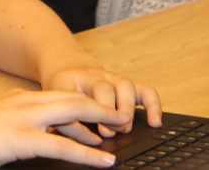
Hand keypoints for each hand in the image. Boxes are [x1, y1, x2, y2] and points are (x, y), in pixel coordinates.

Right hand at [0, 88, 129, 168]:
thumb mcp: (1, 122)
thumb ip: (22, 121)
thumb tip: (44, 133)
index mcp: (22, 98)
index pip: (64, 95)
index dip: (88, 103)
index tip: (104, 113)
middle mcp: (27, 103)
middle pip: (74, 99)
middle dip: (101, 108)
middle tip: (122, 118)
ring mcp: (25, 119)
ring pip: (73, 116)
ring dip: (100, 126)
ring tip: (119, 135)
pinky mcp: (22, 139)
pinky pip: (62, 147)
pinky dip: (87, 154)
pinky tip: (102, 161)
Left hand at [42, 63, 161, 137]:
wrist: (67, 66)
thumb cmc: (61, 88)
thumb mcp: (53, 100)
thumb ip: (61, 118)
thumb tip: (67, 141)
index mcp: (71, 81)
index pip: (79, 96)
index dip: (90, 115)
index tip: (100, 132)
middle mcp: (93, 76)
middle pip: (103, 88)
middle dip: (109, 111)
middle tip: (110, 131)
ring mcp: (111, 78)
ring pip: (124, 85)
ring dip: (127, 107)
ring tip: (126, 127)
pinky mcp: (125, 83)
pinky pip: (143, 90)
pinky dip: (152, 105)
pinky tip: (155, 122)